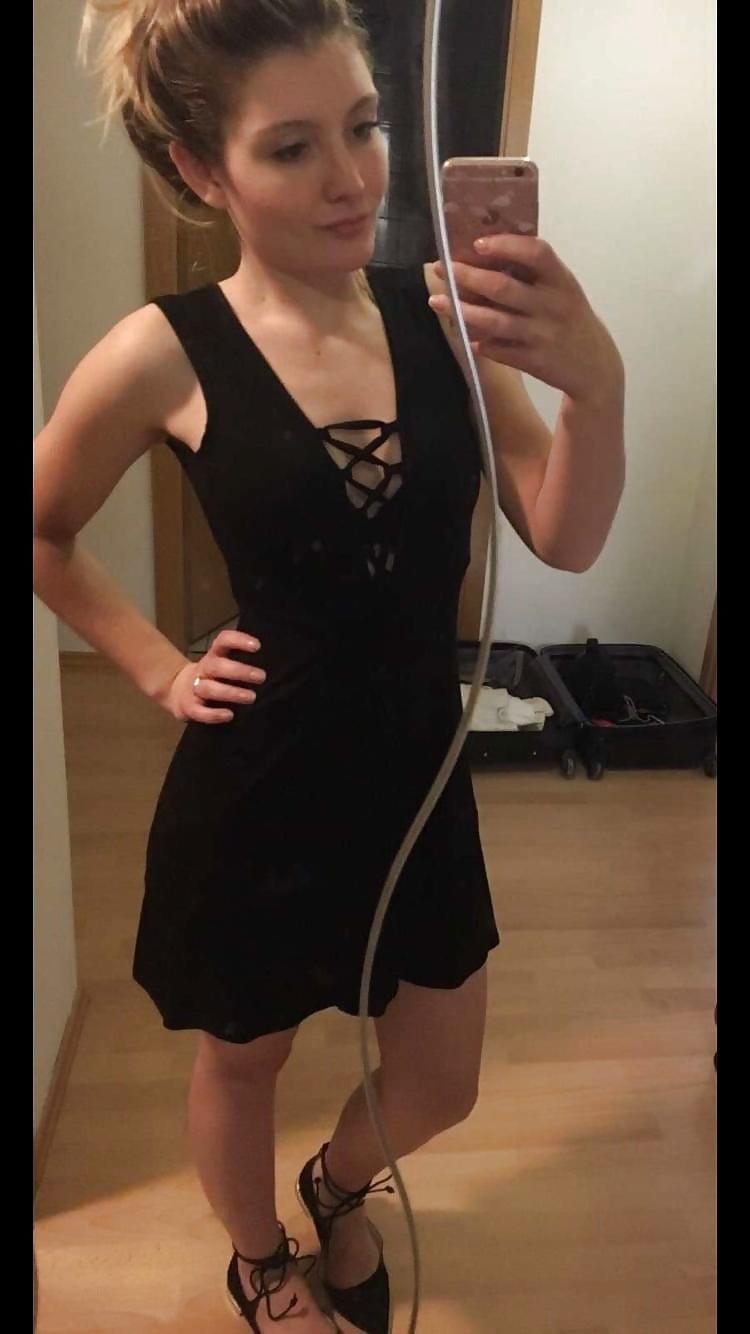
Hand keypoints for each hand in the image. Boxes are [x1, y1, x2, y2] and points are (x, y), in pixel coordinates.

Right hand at [162, 629, 265, 723]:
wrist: (178, 692)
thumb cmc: (212, 678)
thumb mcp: (223, 665)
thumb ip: (241, 664)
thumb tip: (274, 668)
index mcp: (214, 656)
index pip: (223, 641)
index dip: (238, 641)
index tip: (257, 646)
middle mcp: (204, 670)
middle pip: (217, 666)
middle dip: (240, 671)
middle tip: (261, 677)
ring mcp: (195, 688)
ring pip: (209, 688)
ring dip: (231, 692)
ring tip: (251, 697)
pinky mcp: (190, 708)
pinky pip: (200, 711)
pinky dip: (214, 714)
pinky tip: (229, 715)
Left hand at [430, 234, 622, 404]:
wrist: (595, 366)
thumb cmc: (569, 317)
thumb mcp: (563, 290)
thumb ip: (534, 274)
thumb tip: (483, 253)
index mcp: (561, 280)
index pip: (537, 253)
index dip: (507, 245)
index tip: (478, 243)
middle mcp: (552, 305)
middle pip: (503, 287)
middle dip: (467, 276)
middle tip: (441, 268)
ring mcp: (542, 335)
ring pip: (494, 321)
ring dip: (461, 311)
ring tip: (436, 302)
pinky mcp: (534, 361)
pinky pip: (499, 350)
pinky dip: (479, 343)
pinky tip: (465, 336)